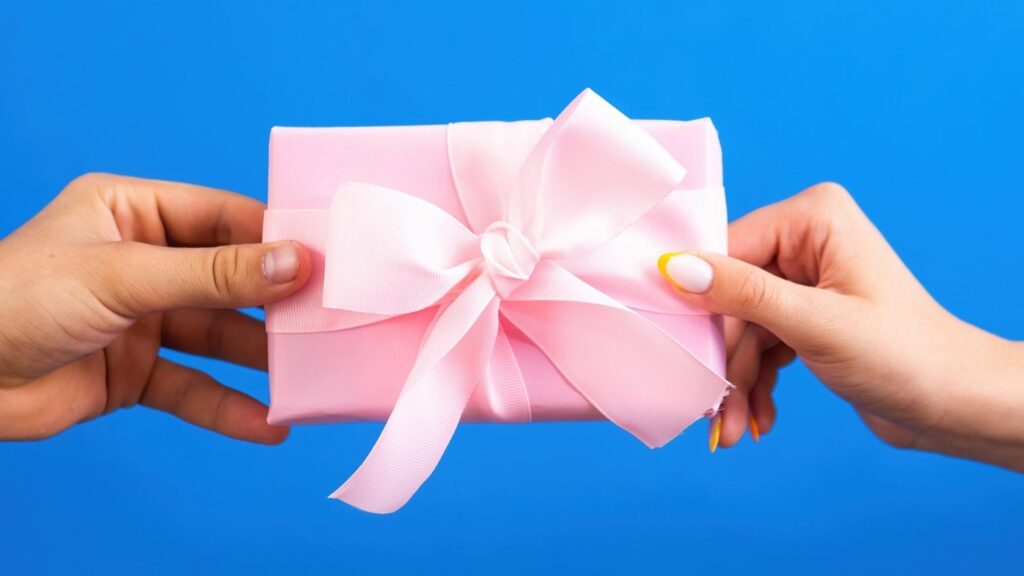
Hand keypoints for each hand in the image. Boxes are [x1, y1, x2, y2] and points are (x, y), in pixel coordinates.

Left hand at [0, 173, 310, 442]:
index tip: (329, 256)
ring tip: (311, 374)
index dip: (275, 236)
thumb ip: (212, 274)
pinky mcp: (134, 373)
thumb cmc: (15, 301)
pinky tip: (267, 424)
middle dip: (276, 301)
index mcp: (133, 213)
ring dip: (261, 358)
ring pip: (219, 335)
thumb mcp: (123, 277)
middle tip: (330, 317)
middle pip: (229, 279)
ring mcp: (141, 319)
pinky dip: (228, 407)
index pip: (223, 217)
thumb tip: (293, 261)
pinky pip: (192, 386)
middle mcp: (143, 261)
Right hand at [659, 182, 1023, 468]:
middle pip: (730, 295)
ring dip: (737, 381)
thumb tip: (674, 266)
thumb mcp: (816, 324)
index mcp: (813, 218)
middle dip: (725, 358)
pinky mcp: (804, 316)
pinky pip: (760, 345)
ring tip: (732, 429)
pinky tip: (758, 419)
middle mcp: (807, 241)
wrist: (957, 406)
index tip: (679, 349)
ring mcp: (805, 280)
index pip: (729, 250)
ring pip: (742, 328)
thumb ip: (743, 294)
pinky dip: (756, 383)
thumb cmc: (906, 356)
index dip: (701, 302)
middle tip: (714, 408)